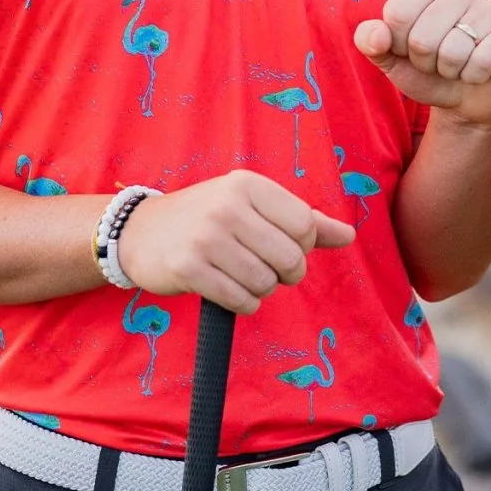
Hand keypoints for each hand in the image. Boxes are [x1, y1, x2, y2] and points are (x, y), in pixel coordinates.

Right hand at [116, 170, 354, 315]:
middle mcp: (228, 206)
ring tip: (244, 279)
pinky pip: (240, 300)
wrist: (140, 233)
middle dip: (287, 274)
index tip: (284, 248)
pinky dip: (244, 305)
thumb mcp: (253, 208)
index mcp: (248, 185)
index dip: (303, 247)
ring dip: (262, 291)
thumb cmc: (207, 219)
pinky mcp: (189, 268)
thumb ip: (304, 222)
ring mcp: (206, 237)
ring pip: (266, 282)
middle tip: (269, 272)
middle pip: (290, 257)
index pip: (305, 225)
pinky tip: (231, 293)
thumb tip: (350, 236)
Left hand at [354, 0, 490, 127]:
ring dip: (450, 71)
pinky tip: (479, 70)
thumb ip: (371, 42)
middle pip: (423, 36)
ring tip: (458, 65)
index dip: (398, 45)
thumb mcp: (391, 59)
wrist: (468, 97)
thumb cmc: (428, 71)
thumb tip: (376, 34)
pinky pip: (481, 62)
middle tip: (437, 62)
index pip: (397, 14)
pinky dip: (474, 76)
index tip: (411, 49)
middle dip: (425, 62)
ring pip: (453, 51)